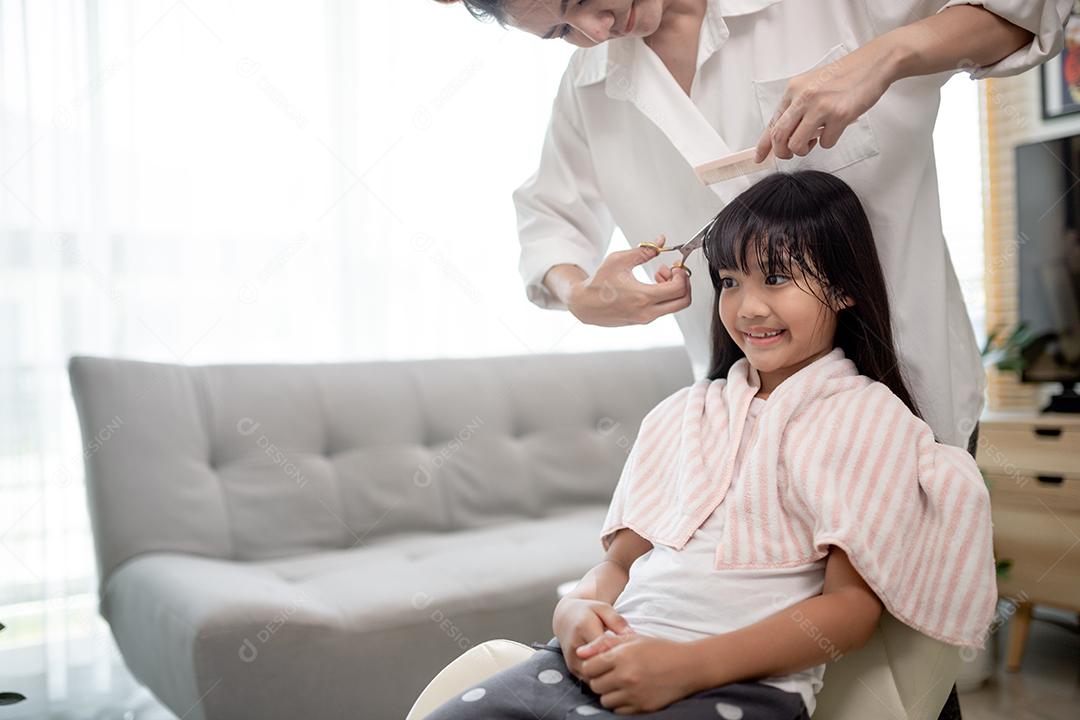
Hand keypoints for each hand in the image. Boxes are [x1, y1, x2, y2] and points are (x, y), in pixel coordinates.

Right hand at [552, 597, 633, 680]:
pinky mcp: (572, 669)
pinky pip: (590, 680)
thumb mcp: (604, 609)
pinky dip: (602, 677)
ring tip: (621, 667)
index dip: (620, 651)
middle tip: (630, 663)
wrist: (566, 618)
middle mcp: (575, 647)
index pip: (604, 646)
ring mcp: (572, 660)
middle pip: (600, 664)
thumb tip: (632, 635)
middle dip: (616, 665)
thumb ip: (618, 621)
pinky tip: (611, 671)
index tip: (631, 651)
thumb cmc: (588, 611)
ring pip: (595, 676)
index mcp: (583, 628)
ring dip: (609, 674)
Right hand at [567, 234, 690, 326]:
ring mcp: (645, 318)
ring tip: (658, 275)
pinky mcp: (643, 320)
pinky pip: (663, 309)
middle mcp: (647, 311)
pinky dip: (664, 296)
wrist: (584, 305)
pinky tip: (651, 284)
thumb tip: (661, 241)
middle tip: (674, 272)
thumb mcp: (620, 260)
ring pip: (674, 306)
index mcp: (642, 297)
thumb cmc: (599, 283)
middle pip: (683, 302)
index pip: (678, 289)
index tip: (674, 265)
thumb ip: (644, 250)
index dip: (682, 275)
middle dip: (684, 284)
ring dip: (673, 289)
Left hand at [576, 633, 702, 714]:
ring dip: (609, 693)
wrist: (688, 667)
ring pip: (605, 700)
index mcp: (621, 656)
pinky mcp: (642, 707)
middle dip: (599, 680)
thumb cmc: (659, 649)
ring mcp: (634, 694)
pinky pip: (618, 710)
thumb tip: (579, 653)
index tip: (601, 665)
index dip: (592, 666)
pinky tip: (630, 693)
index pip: (589, 667)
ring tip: (621, 684)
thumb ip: (603, 643)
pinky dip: (620, 703)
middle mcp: (626, 676)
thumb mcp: (632, 639)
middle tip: (611, 674)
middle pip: (595, 685)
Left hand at [754, 40, 894, 161]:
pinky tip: (836, 127)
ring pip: (797, 145)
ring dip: (804, 150)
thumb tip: (784, 135)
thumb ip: (797, 107)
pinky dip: (829, 141)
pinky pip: (825, 143)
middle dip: (782, 152)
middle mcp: (803, 97)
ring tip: (815, 138)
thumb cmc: (844, 76)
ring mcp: (820, 106)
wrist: (873, 64)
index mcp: (793, 90)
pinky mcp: (839, 115)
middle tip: (791, 153)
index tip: (759, 158)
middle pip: (779, 136)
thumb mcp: (812, 85)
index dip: (764, 144)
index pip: (772, 122)